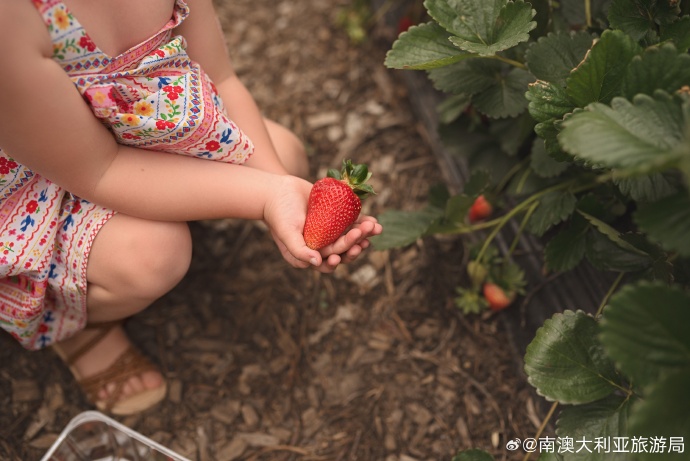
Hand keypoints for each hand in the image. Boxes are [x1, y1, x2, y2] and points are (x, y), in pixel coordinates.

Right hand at [262, 176, 382, 271]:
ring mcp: (329, 232)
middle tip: (363, 233)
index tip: (352, 249)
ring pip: (350, 237)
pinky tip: (374, 221)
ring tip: (375, 228)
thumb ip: (299, 251)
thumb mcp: (286, 233)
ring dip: (363, 235)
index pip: (329, 262)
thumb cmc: (279, 214)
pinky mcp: (334, 218)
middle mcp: (321, 246)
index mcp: (310, 255)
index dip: (342, 257)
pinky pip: (351, 223)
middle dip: (355, 243)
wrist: (277, 190)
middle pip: (343, 250)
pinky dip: (362, 222)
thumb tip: (318, 263)